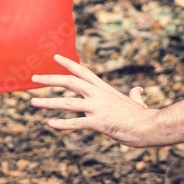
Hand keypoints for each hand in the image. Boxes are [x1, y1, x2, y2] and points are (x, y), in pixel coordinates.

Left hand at [30, 54, 157, 147]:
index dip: (67, 64)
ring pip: (68, 103)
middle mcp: (98, 95)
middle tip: (33, 78)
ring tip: (32, 102)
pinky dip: (63, 124)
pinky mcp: (99, 122)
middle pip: (69, 82)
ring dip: (48, 102)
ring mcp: (98, 108)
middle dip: (50, 79)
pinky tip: (50, 124)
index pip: (82, 71)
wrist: (151, 126)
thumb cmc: (143, 115)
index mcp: (104, 88)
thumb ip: (134, 94)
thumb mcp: (136, 101)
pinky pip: (77, 123)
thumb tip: (139, 90)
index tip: (54, 57)